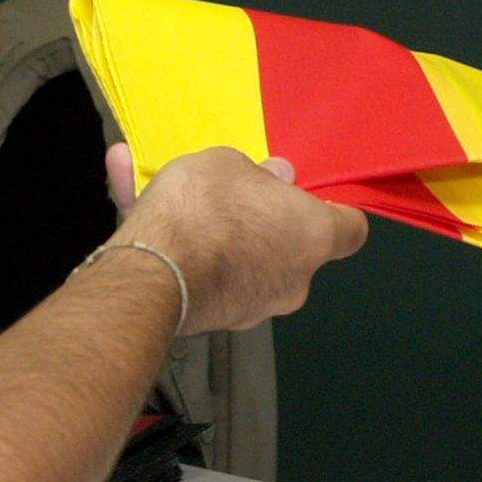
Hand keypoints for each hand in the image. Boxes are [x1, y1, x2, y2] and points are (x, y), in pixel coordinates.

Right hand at [106, 144, 365, 335]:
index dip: (336, 212)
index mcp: (313, 238)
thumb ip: (257, 173)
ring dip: (214, 231)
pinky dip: (175, 243)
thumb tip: (279, 177)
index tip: (316, 199)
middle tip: (233, 190)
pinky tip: (130, 188)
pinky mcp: (211, 317)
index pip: (351, 230)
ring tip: (169, 187)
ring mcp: (253, 306)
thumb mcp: (229, 164)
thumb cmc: (207, 208)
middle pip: (289, 245)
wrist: (153, 272)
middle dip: (263, 220)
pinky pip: (198, 271)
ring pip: (239, 259)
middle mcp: (293, 280)